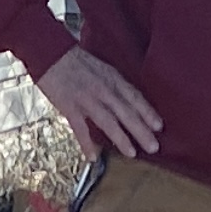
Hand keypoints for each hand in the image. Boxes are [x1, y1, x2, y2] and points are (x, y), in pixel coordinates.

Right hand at [38, 47, 162, 158]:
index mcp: (112, 78)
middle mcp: (103, 89)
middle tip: (154, 147)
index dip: (147, 112)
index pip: (134, 97)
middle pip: (126, 112)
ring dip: (121, 138)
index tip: (159, 127)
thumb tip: (125, 102)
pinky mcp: (70, 107)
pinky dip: (87, 143)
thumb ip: (113, 85)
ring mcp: (87, 99)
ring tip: (132, 153)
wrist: (50, 54)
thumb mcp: (101, 68)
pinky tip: (93, 157)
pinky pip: (80, 129)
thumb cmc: (75, 61)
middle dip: (141, 130)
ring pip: (108, 121)